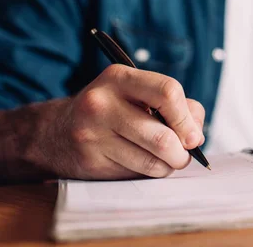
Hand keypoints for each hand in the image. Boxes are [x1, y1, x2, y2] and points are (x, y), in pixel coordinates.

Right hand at [27, 64, 204, 179]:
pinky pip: (136, 174)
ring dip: (168, 166)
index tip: (193, 136)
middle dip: (182, 153)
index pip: (168, 92)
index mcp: (120, 77)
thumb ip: (177, 106)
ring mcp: (92, 134)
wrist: (56, 132)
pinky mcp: (90, 161)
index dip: (187, 118)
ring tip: (164, 159)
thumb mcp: (140, 94)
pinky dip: (148, 172)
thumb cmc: (114, 110)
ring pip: (152, 161)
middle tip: (182, 155)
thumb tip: (196, 136)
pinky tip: (139, 162)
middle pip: (163, 137)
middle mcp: (101, 103)